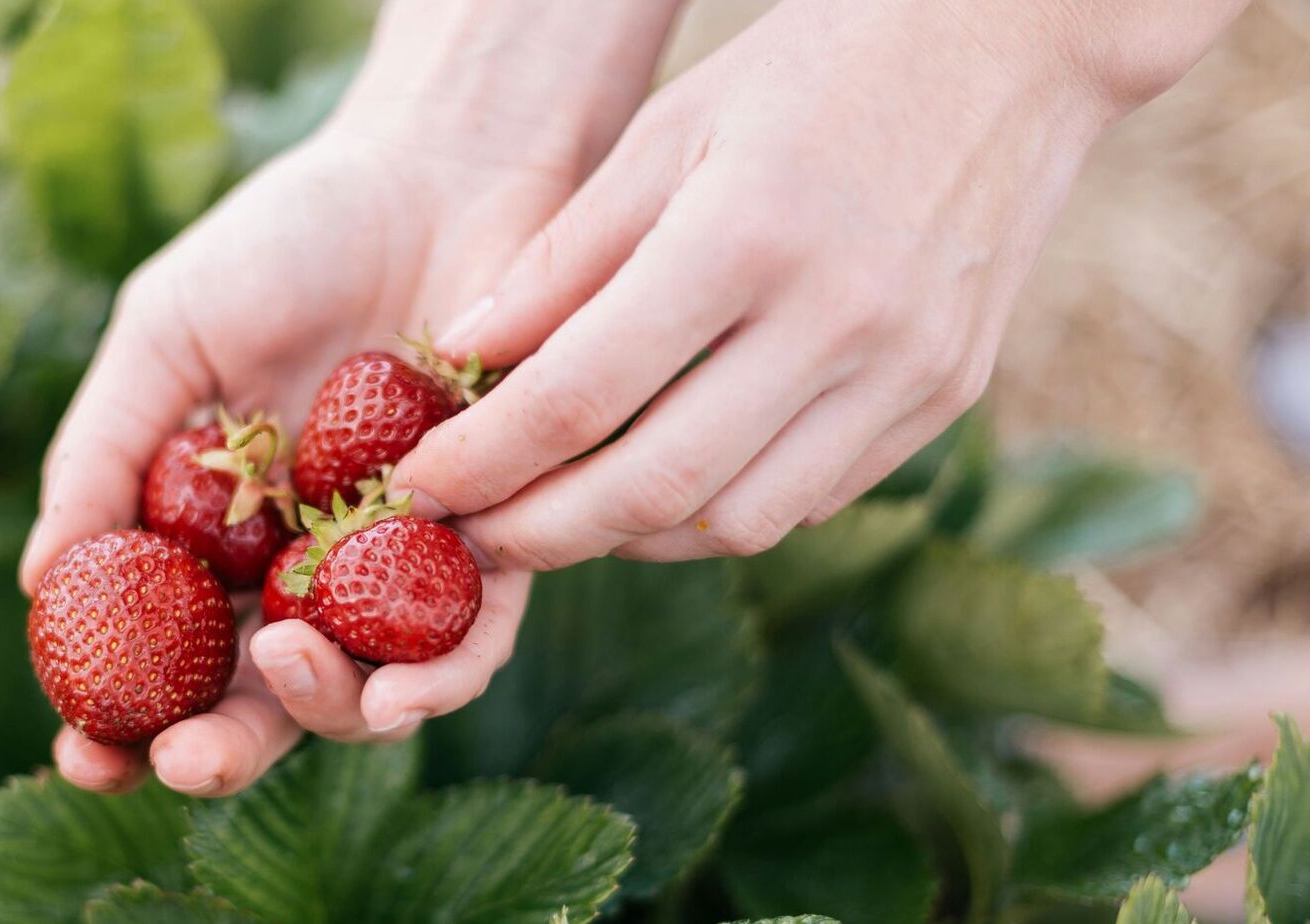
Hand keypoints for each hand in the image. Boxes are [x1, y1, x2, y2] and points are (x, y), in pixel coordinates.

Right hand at [14, 0, 671, 792]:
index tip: (82, 752)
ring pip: (370, 688)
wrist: (437, 168)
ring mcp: (401, 561)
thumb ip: (103, 451)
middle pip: (263, 698)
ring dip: (330, 712)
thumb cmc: (288, 241)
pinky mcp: (503, 534)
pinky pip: (479, 635)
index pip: (164, 655)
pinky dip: (444, 673)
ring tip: (294, 671)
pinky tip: (405, 685)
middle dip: (221, 752)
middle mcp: (308, 564)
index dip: (119, 720)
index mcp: (218, 532)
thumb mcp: (165, 334)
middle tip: (186, 763)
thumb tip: (37, 583)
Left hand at [393, 0, 1200, 568]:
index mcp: (743, 237)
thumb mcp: (668, 129)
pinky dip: (722, 510)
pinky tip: (669, 481)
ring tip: (564, 511)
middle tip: (474, 536)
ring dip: (632, 536)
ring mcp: (905, 371)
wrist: (1012, 40)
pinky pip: (813, 498)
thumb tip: (459, 359)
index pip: (581, 395)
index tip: (418, 485)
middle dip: (542, 533)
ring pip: (738, 522)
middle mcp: (836, 322)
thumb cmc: (812, 66)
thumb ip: (563, 257)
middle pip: (655, 488)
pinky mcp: (947, 396)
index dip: (484, 458)